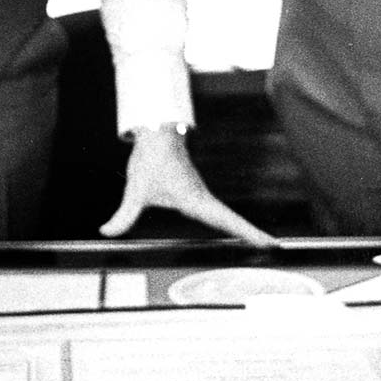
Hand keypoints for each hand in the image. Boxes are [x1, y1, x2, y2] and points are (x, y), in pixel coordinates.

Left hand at [100, 126, 273, 247]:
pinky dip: (232, 222)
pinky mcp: (197, 193)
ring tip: (265, 244)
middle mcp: (203, 198)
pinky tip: (236, 231)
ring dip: (245, 229)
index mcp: (195, 199)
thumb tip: (105, 232)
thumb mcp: (135, 190)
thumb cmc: (151, 159)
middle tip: (275, 248)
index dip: (249, 232)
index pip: (227, 220)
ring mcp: (202, 196)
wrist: (158, 132)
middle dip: (254, 234)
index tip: (269, 243)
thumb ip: (123, 215)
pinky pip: (218, 211)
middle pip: (233, 221)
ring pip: (227, 216)